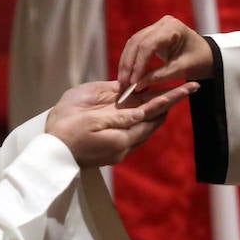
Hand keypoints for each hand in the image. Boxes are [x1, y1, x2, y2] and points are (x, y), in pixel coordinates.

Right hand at [44, 79, 197, 167]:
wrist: (50, 153)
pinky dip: (145, 115)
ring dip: (159, 108)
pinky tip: (148, 104)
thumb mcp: (89, 117)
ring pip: (147, 125)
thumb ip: (116, 114)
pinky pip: (136, 129)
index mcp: (121, 137)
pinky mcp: (115, 146)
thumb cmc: (64, 130)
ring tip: (175, 92)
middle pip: (155, 119)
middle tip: (189, 86)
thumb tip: (141, 110)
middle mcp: (125, 144)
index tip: (187, 88)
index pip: (153, 114)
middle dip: (171, 102)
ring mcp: (121, 147)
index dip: (170, 99)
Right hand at [118, 15, 213, 95]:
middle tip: (122, 83)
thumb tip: (136, 85)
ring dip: (126, 62)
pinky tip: (127, 74)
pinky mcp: (153, 35)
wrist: (209, 56)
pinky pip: (136, 46)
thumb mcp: (181, 70)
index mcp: (172, 28)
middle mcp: (162, 23)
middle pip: (137, 42)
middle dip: (128, 64)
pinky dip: (131, 60)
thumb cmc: (200, 62)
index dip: (138, 64)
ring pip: (133, 43)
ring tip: (122, 81)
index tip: (133, 82)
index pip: (148, 45)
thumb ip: (158, 76)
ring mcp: (156, 27)